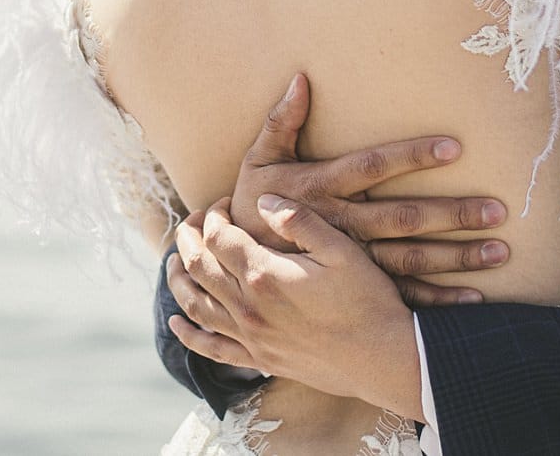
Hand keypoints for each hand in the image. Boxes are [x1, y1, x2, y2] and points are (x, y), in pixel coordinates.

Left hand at [167, 196, 426, 421]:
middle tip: (192, 223)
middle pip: (199, 267)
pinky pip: (211, 349)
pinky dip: (188, 335)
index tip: (224, 203)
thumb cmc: (369, 300)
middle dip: (189, 239)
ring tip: (174, 261)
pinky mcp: (259, 360)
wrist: (385, 359)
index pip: (219, 237)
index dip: (214, 216)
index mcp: (265, 274)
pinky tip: (176, 323)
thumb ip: (299, 221)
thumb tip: (263, 200)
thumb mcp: (340, 249)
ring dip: (179, 280)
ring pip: (196, 305)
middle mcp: (249, 307)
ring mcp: (251, 337)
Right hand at [230, 73, 507, 306]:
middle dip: (451, 214)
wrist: (233, 263)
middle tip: (496, 209)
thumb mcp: (257, 159)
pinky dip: (438, 300)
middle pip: (403, 218)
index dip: (410, 156)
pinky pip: (402, 294)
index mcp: (321, 187)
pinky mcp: (356, 286)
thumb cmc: (252, 202)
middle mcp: (341, 224)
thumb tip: (301, 78)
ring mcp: (352, 260)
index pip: (373, 166)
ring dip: (456, 257)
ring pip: (410, 258)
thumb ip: (281, 121)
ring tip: (500, 251)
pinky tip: (474, 300)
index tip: (453, 148)